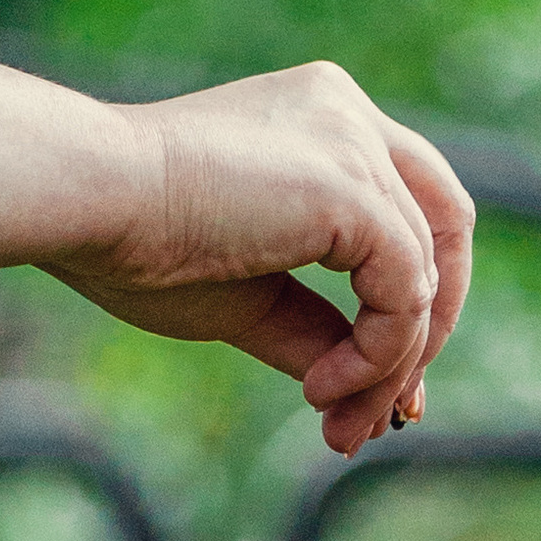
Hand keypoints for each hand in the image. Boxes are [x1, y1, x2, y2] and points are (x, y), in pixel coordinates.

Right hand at [41, 62, 474, 455]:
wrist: (92, 205)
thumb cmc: (141, 244)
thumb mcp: (251, 298)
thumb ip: (318, 330)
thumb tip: (371, 392)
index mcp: (323, 118)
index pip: (410, 209)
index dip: (413, 302)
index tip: (374, 385)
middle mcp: (350, 115)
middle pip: (447, 230)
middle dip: (428, 334)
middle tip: (386, 415)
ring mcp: (356, 142)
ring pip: (422, 279)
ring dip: (387, 370)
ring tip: (335, 425)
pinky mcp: (353, 188)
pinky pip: (405, 294)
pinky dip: (378, 356)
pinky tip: (319, 390)